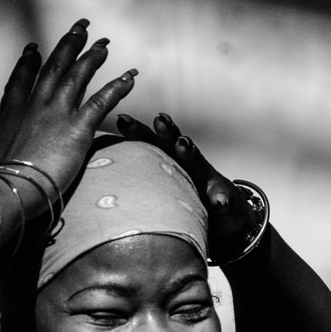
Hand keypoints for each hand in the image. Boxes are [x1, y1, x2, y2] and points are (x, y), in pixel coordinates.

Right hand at [0, 19, 136, 195]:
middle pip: (52, 68)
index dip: (28, 63)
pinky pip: (103, 101)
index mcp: (9, 115)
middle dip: (67, 46)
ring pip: (78, 77)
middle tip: (80, 28)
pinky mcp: (78, 128)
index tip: (35, 47)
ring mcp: (55, 114)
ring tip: (105, 45)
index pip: (20, 82)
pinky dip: (118, 88)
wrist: (6, 192)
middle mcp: (32, 106)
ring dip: (92, 58)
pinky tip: (131, 77)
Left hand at [116, 112, 259, 262]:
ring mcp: (208, 181)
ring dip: (190, 153)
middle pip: (175, 146)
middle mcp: (188, 166)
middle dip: (168, 131)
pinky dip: (221, 199)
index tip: (121, 119)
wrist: (225, 212)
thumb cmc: (184, 198)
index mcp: (169, 162)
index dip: (136, 132)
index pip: (151, 143)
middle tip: (159, 119)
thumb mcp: (161, 187)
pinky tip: (219, 202)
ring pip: (199, 165)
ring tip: (183, 144)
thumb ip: (138, 179)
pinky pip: (222, 200)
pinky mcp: (224, 200)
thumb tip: (105, 178)